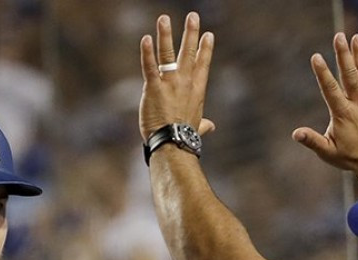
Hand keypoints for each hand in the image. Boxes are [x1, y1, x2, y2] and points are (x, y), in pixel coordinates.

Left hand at [139, 12, 216, 142]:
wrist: (174, 145)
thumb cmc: (184, 138)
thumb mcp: (197, 127)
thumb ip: (203, 124)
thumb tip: (211, 127)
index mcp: (197, 91)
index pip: (202, 64)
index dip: (205, 49)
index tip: (208, 35)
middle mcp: (185, 83)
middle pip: (189, 53)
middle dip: (191, 33)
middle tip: (192, 16)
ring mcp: (170, 84)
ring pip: (168, 54)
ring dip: (166, 35)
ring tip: (164, 18)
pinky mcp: (153, 88)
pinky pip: (149, 66)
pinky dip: (147, 52)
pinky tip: (146, 38)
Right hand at [292, 33, 357, 171]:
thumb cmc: (348, 156)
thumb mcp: (327, 152)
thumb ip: (312, 141)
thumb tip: (296, 133)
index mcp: (342, 114)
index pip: (330, 90)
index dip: (322, 73)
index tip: (316, 57)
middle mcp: (357, 104)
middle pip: (349, 75)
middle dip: (343, 55)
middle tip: (339, 36)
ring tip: (356, 37)